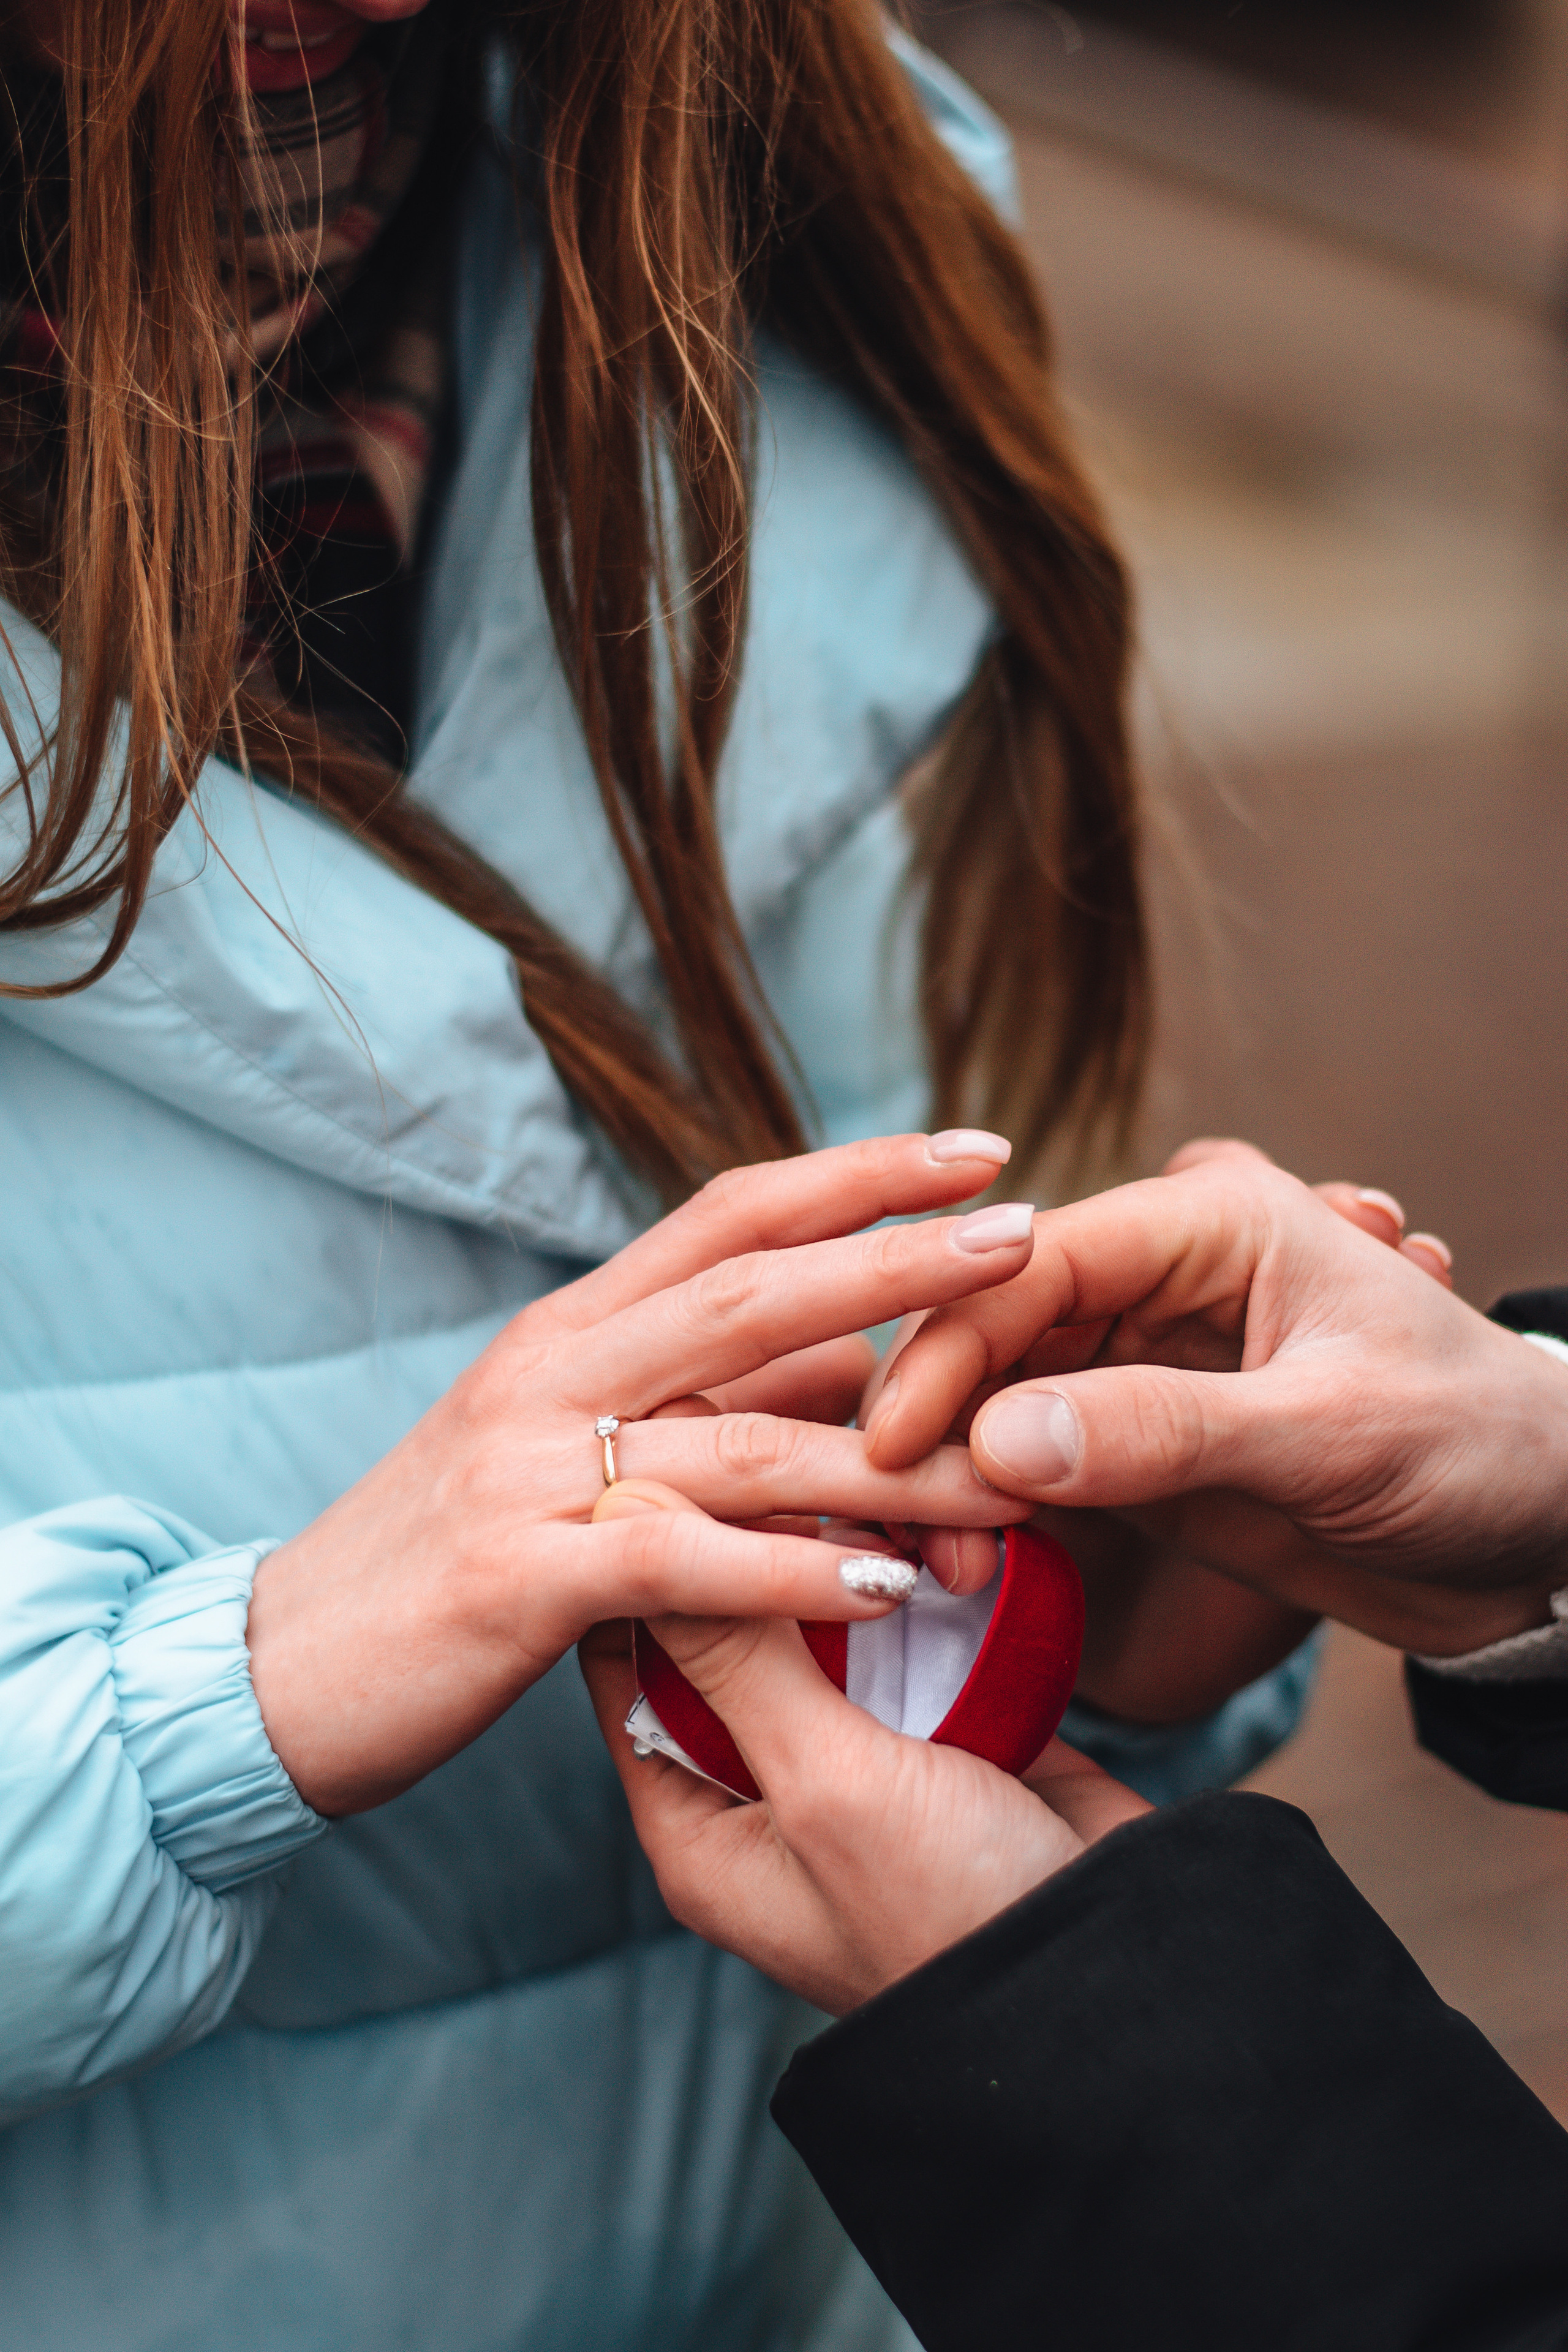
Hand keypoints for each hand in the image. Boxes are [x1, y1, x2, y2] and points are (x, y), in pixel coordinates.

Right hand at [247, 1132, 1037, 1814]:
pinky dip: (790, 1575)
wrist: (277, 1669)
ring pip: (745, 1441)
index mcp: (569, 1328)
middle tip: (1029, 1232)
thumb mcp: (563, 1450)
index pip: (730, 1215)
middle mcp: (551, 1372)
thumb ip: (693, 1398)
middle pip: (754, 1292)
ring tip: (1020, 1474)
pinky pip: (679, 1564)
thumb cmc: (446, 1561)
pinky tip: (890, 1587)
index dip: (855, 1175)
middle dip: (902, 1260)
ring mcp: (529, 1470)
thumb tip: (852, 1367)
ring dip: (896, 1460)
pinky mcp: (517, 1581)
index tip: (973, 1152)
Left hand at [580, 1488, 1147, 2013]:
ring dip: (868, 1557)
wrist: (1122, 1990)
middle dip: (776, 1545)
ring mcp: (863, 1763)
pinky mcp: (952, 1736)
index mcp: (700, 1826)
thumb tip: (631, 1529)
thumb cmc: (954, 1920)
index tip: (687, 1462)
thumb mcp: (824, 1783)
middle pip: (736, 1629)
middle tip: (815, 1468)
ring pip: (834, 1618)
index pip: (629, 1660)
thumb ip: (733, 1657)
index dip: (648, 1559)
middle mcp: (768, 1792)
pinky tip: (962, 1542)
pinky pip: (920, 1635)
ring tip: (904, 1508)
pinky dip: (939, 1586)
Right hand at [867, 1145, 1567, 1656]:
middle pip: (996, 1328)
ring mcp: (1141, 1367)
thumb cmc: (1476, 1445)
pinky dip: (990, 1506)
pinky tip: (959, 1558)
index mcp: (1209, 1226)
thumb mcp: (1330, 1436)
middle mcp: (1158, 1282)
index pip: (1037, 1263)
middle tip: (887, 1511)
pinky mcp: (1138, 1447)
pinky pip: (1031, 1462)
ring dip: (952, 1470)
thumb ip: (1168, 1433)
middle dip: (933, 1415)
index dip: (951, 1345)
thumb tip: (1001, 1439)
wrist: (1545, 1538)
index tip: (893, 1441)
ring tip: (924, 1552)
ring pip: (998, 1398)